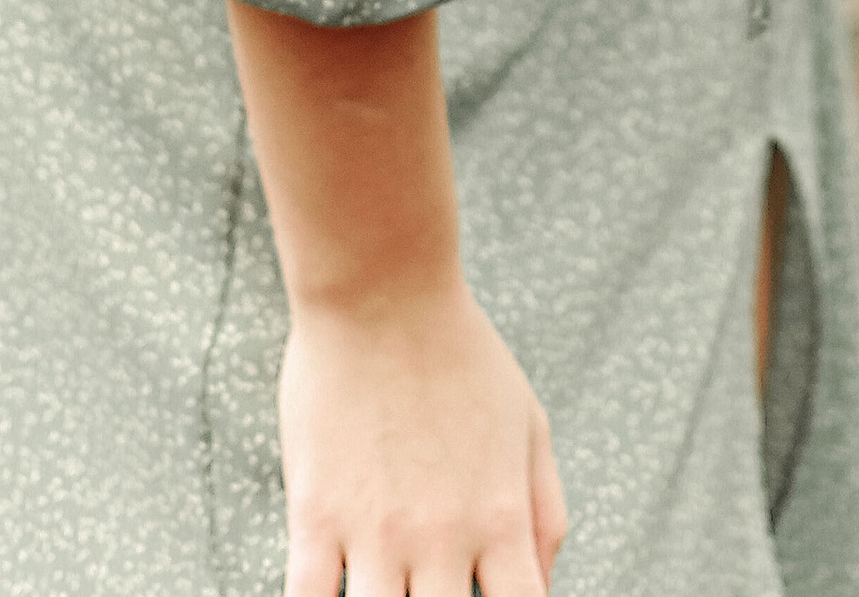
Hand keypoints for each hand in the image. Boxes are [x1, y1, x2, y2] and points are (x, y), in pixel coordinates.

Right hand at [279, 276, 565, 596]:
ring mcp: (375, 534)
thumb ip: (543, 510)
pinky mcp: (315, 519)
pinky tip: (330, 596)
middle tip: (432, 590)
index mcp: (500, 516)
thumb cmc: (462, 355)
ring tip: (391, 588)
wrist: (384, 291)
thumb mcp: (528, 423)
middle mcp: (443, 538)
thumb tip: (543, 583)